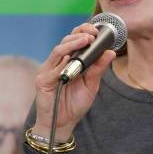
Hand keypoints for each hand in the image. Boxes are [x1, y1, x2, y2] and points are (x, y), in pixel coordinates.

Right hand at [33, 23, 116, 142]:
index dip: (83, 32)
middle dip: (79, 35)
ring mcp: (48, 71)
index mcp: (69, 61)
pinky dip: (62, 64)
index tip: (96, 31)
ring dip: (72, 44)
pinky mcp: (42, 81)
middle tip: (92, 34)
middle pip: (65, 41)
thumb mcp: (92, 84)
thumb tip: (110, 52)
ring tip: (85, 40)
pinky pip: (52, 70)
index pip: (74, 40)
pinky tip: (70, 60)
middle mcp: (57, 63)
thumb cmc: (75, 103)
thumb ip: (99, 68)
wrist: (64, 123)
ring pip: (58, 51)